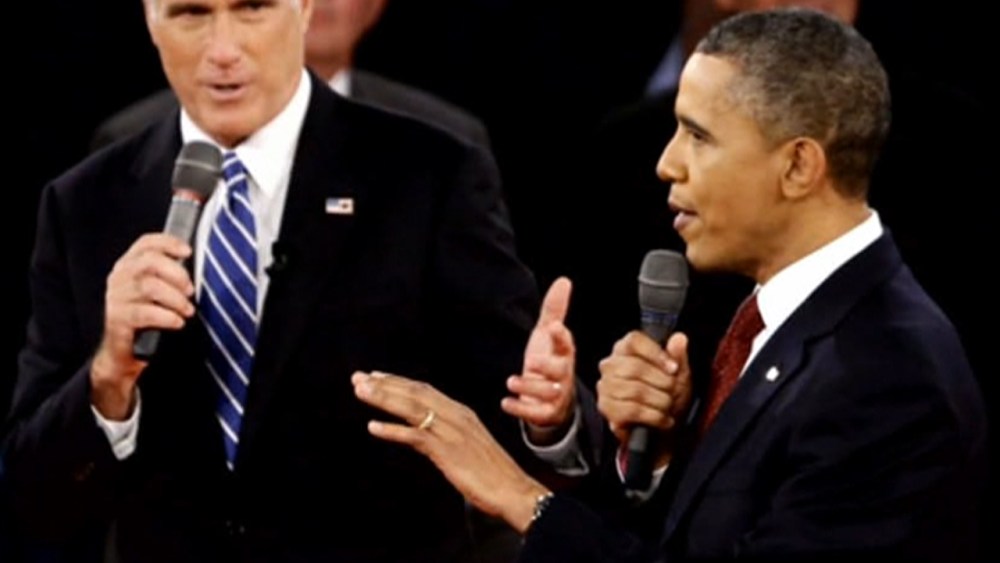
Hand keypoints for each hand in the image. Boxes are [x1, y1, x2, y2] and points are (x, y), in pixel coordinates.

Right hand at [91, 233, 195, 419]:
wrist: (126, 354)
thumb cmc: (149, 319)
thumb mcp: (160, 293)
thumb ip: (172, 277)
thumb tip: (201, 266)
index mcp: (129, 265)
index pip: (145, 243)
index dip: (167, 243)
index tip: (188, 251)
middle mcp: (119, 278)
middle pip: (149, 262)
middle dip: (176, 274)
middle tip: (191, 290)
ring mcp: (116, 298)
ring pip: (148, 287)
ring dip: (175, 298)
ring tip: (188, 310)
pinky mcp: (117, 319)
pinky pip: (144, 313)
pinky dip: (166, 316)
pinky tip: (177, 323)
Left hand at [352, 371, 549, 533]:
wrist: (514, 490)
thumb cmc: (494, 473)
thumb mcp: (469, 445)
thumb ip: (449, 434)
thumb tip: (426, 434)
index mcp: (461, 412)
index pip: (424, 389)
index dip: (398, 381)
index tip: (376, 376)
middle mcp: (456, 415)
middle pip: (415, 392)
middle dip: (385, 384)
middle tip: (358, 378)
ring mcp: (451, 431)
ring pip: (412, 408)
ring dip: (384, 398)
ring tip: (361, 392)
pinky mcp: (447, 450)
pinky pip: (415, 435)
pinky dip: (393, 430)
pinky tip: (373, 426)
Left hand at [501, 277, 576, 443]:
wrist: (550, 399)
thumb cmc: (549, 361)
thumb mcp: (548, 335)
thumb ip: (554, 309)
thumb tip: (564, 281)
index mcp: (564, 355)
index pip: (567, 345)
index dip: (562, 337)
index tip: (554, 328)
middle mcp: (563, 376)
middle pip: (561, 372)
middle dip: (547, 367)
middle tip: (530, 361)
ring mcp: (555, 396)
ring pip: (549, 395)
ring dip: (529, 388)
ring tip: (511, 382)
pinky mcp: (545, 413)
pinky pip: (537, 414)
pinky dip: (521, 409)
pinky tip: (505, 402)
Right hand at [596, 330, 691, 467]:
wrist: (661, 428)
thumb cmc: (665, 395)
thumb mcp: (679, 374)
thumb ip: (678, 355)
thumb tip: (679, 338)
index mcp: (625, 349)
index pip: (634, 341)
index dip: (656, 353)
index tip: (673, 368)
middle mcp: (610, 365)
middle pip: (635, 367)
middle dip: (661, 382)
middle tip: (673, 391)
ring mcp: (605, 387)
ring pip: (634, 390)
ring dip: (659, 401)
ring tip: (668, 406)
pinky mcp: (606, 408)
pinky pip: (631, 410)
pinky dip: (654, 416)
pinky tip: (663, 418)